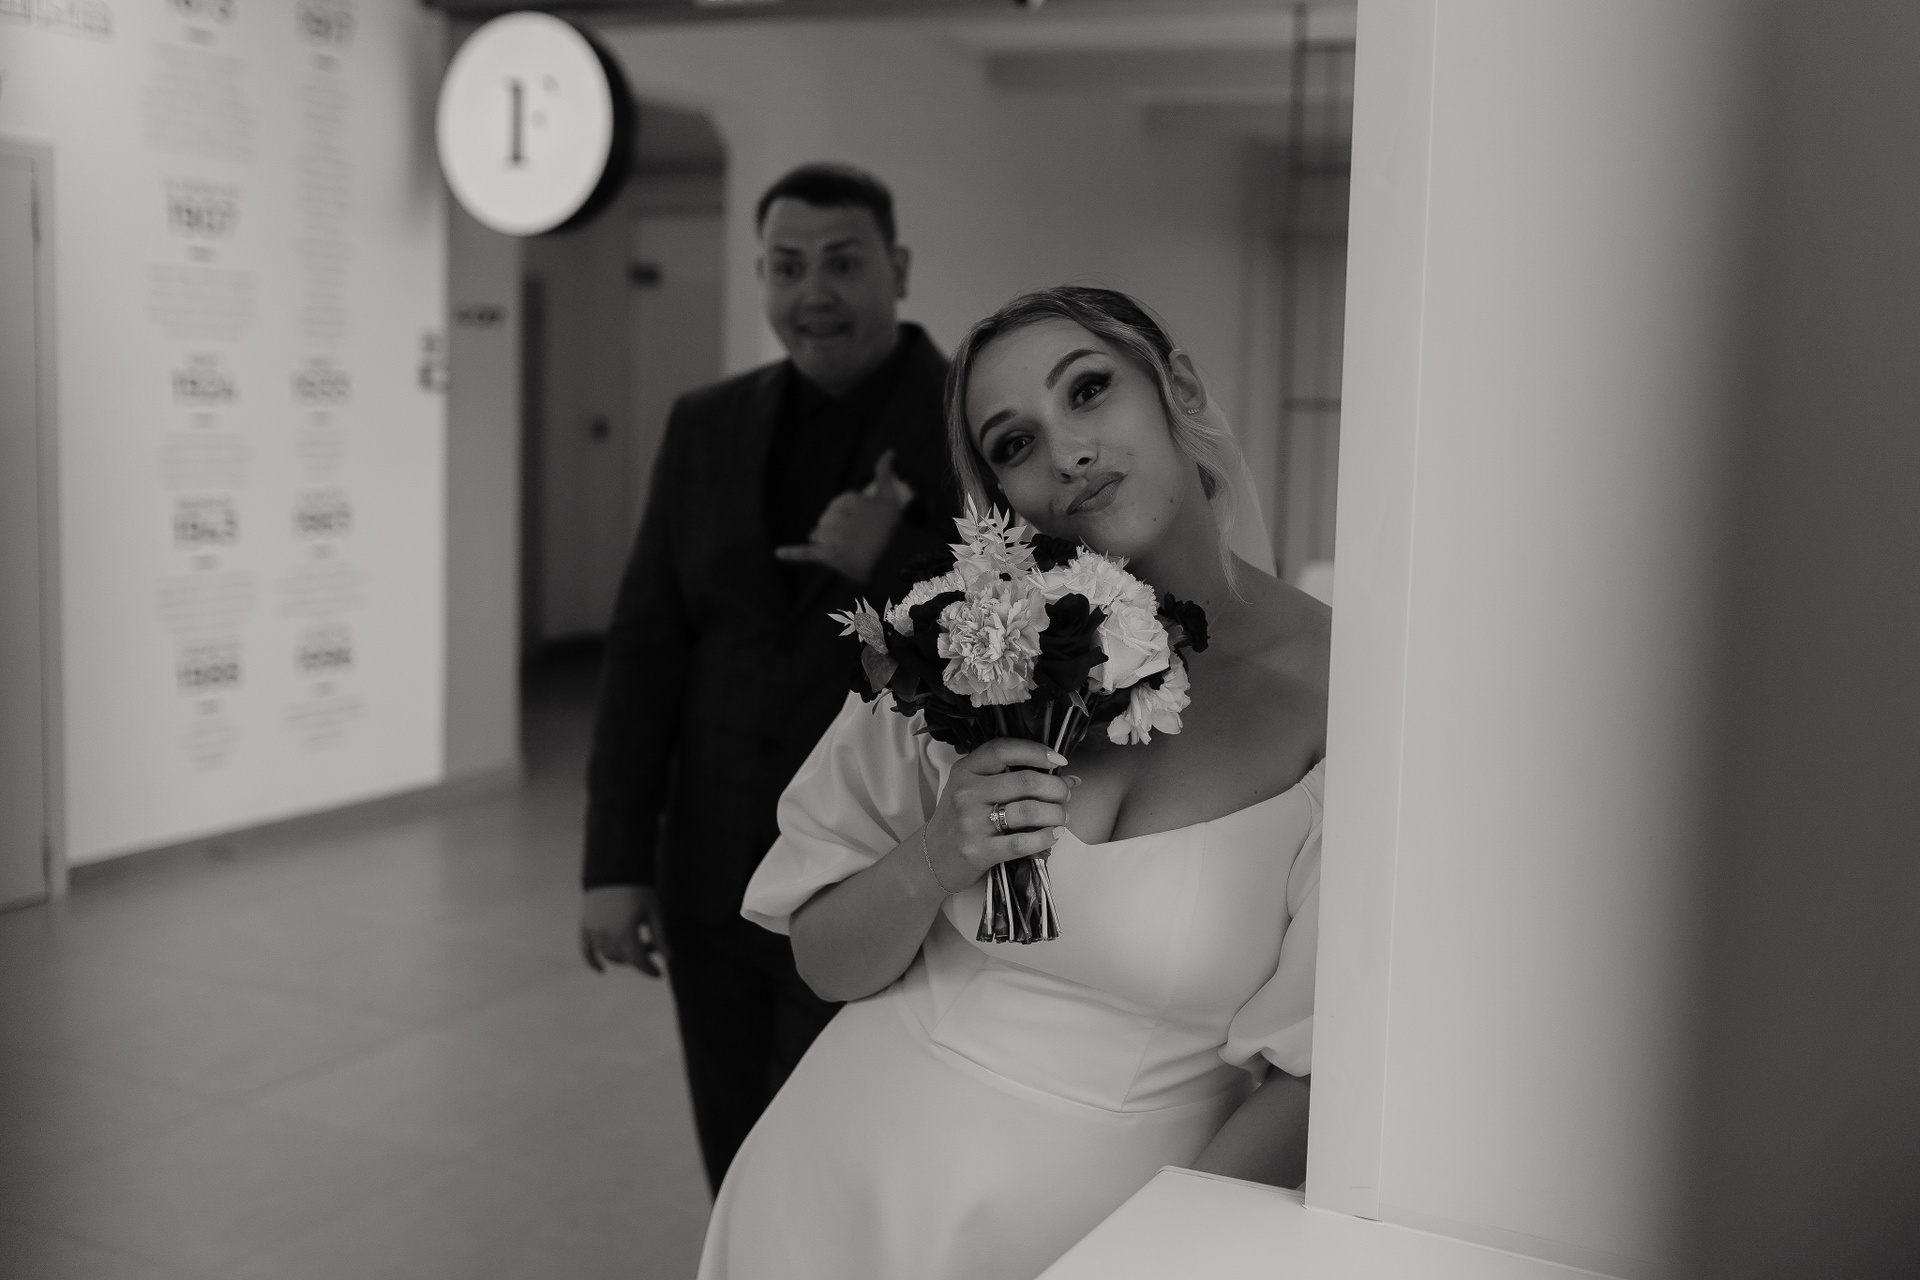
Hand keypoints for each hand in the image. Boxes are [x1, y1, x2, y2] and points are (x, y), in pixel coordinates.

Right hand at [580, 884, 671, 977]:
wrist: (615, 869)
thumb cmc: (639, 889)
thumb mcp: (654, 912)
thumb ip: (660, 936)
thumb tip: (669, 957)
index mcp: (625, 933)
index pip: (638, 961)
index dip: (650, 970)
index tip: (659, 974)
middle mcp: (606, 936)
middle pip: (624, 959)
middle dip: (639, 958)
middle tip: (651, 945)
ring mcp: (593, 931)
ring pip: (608, 955)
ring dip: (622, 957)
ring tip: (635, 944)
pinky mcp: (586, 926)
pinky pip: (586, 950)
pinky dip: (592, 961)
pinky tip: (601, 970)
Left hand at [774, 449, 913, 583]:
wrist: (894, 559)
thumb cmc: (892, 527)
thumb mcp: (890, 497)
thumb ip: (884, 473)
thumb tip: (889, 450)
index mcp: (848, 500)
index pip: (839, 505)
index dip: (853, 516)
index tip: (865, 525)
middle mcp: (837, 516)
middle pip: (828, 520)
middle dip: (839, 528)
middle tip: (859, 538)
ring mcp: (831, 536)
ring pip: (821, 535)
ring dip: (828, 541)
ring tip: (847, 548)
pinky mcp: (827, 555)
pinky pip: (806, 553)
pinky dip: (792, 554)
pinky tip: (778, 553)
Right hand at [921, 738, 1072, 892]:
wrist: (933, 857)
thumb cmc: (960, 819)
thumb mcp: (973, 789)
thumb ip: (1011, 778)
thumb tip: (1068, 778)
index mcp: (965, 770)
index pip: (1003, 750)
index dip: (1036, 751)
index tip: (1059, 760)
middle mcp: (966, 793)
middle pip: (1025, 781)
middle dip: (1056, 787)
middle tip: (1065, 794)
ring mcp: (971, 823)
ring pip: (1028, 811)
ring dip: (1055, 813)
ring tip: (1061, 817)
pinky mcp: (978, 851)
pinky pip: (1023, 843)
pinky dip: (1045, 838)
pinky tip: (1053, 835)